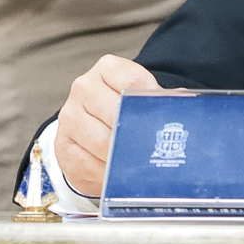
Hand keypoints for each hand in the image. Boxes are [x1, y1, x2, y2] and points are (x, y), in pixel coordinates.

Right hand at [55, 54, 164, 195]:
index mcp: (107, 69)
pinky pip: (87, 164)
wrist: (88, 126)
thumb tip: (181, 106)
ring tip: (135, 164)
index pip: (133, 82)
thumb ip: (156, 101)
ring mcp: (71, 116)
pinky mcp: (62, 144)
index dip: (150, 103)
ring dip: (120, 158)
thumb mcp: (137, 97)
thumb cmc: (119, 110)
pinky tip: (115, 174)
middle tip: (152, 150)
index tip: (163, 120)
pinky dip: (105, 173)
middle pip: (116, 114)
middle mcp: (84, 88)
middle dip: (135, 135)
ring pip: (101, 142)